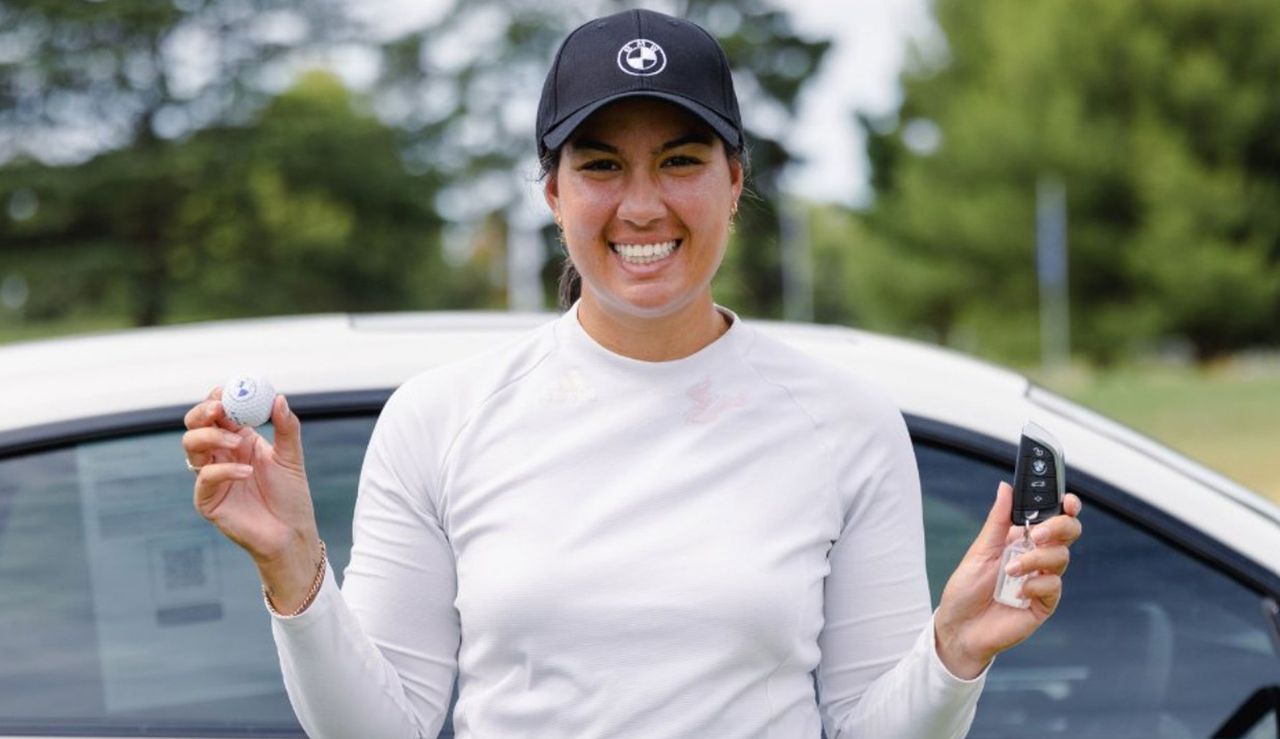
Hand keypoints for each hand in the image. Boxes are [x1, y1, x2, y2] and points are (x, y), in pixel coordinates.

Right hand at [182, 387, 320, 609]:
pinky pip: (204, 478)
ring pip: (191, 447)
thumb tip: (279, 398)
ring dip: (212, 437)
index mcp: (239, 440)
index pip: (218, 412)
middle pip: (195, 425)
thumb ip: (286, 428)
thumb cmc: (290, 496)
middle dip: (203, 413)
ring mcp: (210, 476)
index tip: (228, 390)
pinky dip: (224, 470)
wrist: (292, 533)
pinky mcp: (207, 499)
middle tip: (219, 409)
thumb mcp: (292, 456)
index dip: (218, 398)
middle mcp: (220, 455)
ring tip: (239, 444)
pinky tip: (246, 472)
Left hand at [933, 481, 1082, 678]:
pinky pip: (1053, 586)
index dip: (1066, 506)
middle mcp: (1036, 556)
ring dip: (1036, 559)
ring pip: (1061, 558)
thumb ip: (998, 520)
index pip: (1052, 517)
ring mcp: (1042, 579)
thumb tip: (1006, 488)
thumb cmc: (967, 588)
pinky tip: (1018, 592)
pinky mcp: (1044, 602)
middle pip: (1067, 534)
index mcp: (1021, 539)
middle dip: (1059, 528)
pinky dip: (1036, 584)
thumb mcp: (980, 549)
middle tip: (1037, 535)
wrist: (960, 627)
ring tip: (1011, 570)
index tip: (1068, 500)